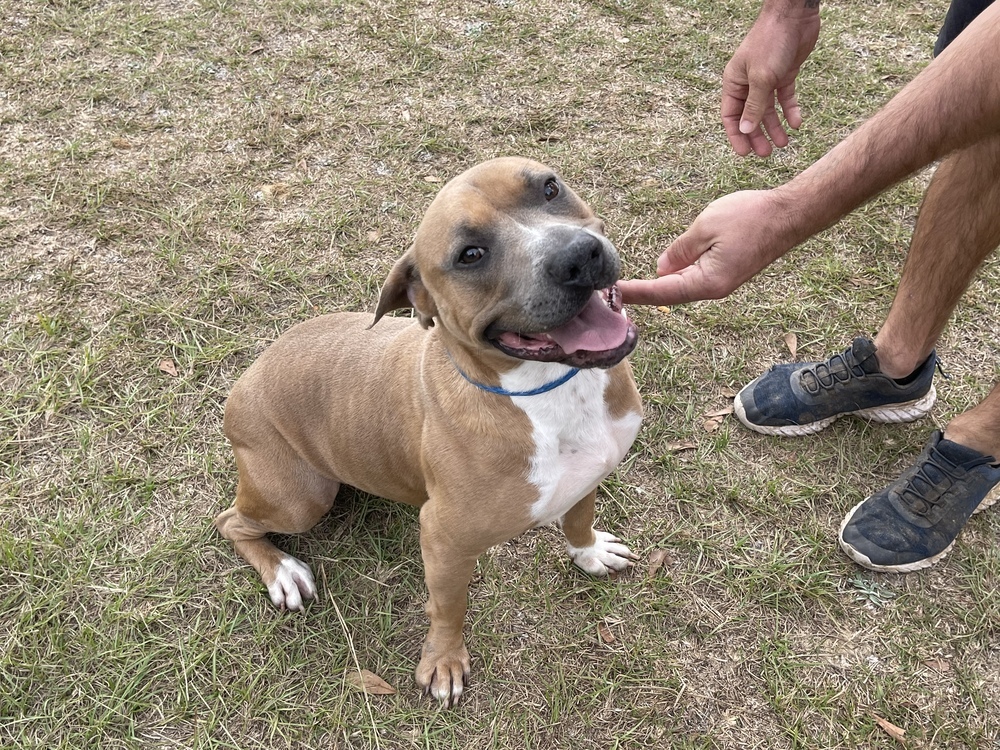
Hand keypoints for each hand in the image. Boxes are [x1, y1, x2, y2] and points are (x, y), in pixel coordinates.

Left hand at [618, 190, 797, 305]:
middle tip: (610, 292)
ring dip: (656, 286)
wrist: (790, 214)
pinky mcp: (726, 272)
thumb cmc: (752, 216)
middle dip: (641, 293)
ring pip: (681, 286)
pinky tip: (660, 271)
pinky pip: (694, 277)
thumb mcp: (706, 226)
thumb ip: (681, 249)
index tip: (611, 294)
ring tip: (627, 286)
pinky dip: (675, 276)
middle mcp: (714, 289)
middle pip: (669, 294)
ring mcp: (721, 282)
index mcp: (708, 282)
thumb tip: (662, 267)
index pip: (662, 292)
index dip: (635, 292)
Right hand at [723, 6, 819, 156]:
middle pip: (750, 116)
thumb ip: (754, 106)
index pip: (731, 116)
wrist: (793, 15)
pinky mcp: (785, 74)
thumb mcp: (761, 78)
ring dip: (775, 127)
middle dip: (758, 135)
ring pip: (769, 110)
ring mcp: (767, 79)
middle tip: (767, 153)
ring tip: (784, 144)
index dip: (737, 135)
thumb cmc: (771, 42)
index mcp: (734, 82)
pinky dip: (790, 111)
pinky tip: (797, 123)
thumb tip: (744, 131)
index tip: (745, 154)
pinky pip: (786, 98)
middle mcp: (748, 83)